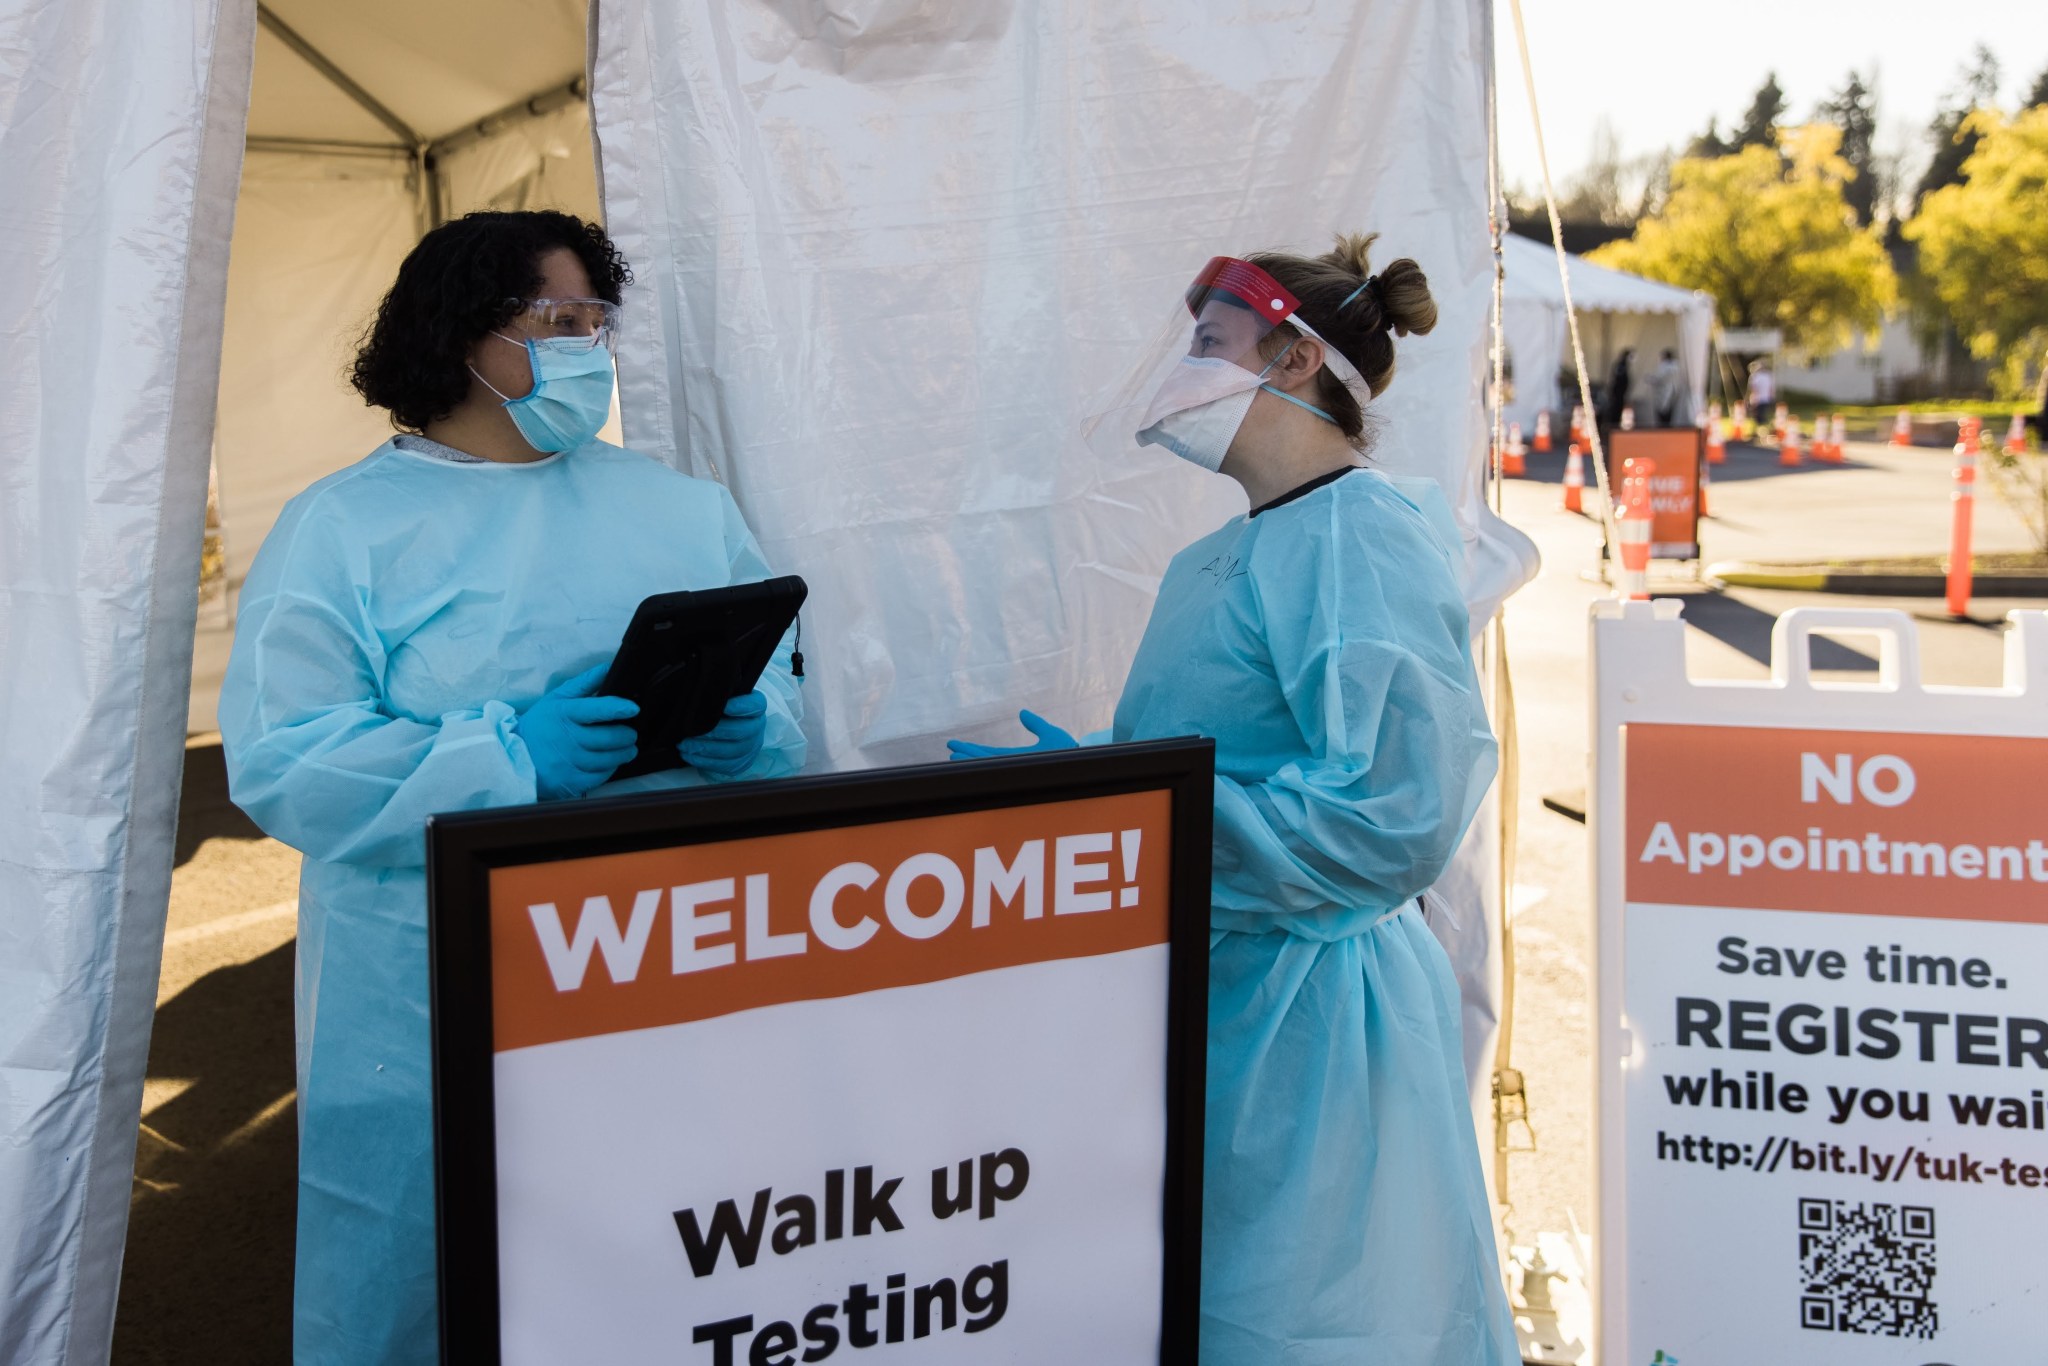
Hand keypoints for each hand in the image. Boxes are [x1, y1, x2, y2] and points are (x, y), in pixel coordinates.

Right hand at [517, 664, 638, 799]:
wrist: (514, 757)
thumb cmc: (541, 724)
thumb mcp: (556, 699)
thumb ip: (584, 683)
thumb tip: (608, 667)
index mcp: (563, 713)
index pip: (594, 709)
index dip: (617, 708)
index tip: (634, 709)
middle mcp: (566, 739)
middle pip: (608, 738)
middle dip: (627, 735)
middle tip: (630, 733)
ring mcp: (568, 763)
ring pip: (609, 759)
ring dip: (624, 753)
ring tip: (627, 748)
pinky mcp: (570, 783)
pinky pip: (601, 776)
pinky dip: (610, 769)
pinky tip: (610, 762)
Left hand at [679, 691, 768, 777]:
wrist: (732, 727)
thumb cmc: (723, 710)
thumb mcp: (725, 697)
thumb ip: (717, 694)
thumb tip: (700, 693)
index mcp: (756, 707)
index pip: (755, 705)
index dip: (741, 707)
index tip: (725, 706)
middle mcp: (757, 727)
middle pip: (741, 732)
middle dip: (714, 733)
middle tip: (692, 731)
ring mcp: (751, 747)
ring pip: (732, 752)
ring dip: (705, 749)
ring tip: (685, 745)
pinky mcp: (741, 763)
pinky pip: (725, 766)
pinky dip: (705, 762)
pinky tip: (690, 756)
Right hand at [946, 710, 1077, 760]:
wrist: (1084, 762)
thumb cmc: (1071, 752)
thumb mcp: (1051, 734)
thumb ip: (1036, 725)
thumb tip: (1022, 713)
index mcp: (1019, 758)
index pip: (991, 755)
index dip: (974, 750)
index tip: (956, 746)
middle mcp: (1016, 766)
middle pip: (985, 761)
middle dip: (967, 756)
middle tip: (950, 753)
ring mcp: (1018, 770)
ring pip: (989, 768)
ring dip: (970, 763)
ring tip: (954, 759)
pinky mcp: (1022, 774)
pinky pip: (998, 772)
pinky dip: (983, 768)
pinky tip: (971, 765)